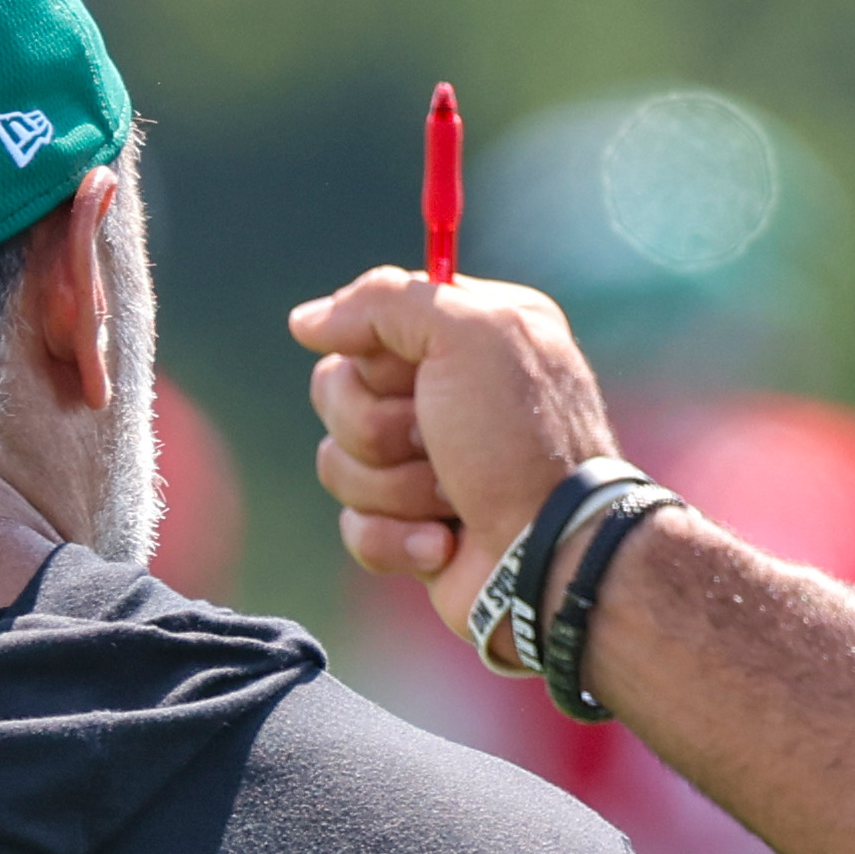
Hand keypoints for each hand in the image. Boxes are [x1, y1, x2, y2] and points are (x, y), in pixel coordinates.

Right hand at [285, 270, 622, 636]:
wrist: (549, 552)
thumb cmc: (518, 440)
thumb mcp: (467, 335)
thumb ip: (385, 301)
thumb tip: (305, 321)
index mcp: (466, 336)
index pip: (367, 325)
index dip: (376, 356)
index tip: (416, 373)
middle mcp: (444, 394)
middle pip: (337, 392)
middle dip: (379, 427)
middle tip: (436, 440)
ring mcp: (424, 464)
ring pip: (338, 463)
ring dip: (396, 488)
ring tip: (453, 498)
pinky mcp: (410, 527)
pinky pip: (354, 526)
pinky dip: (396, 538)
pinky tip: (446, 544)